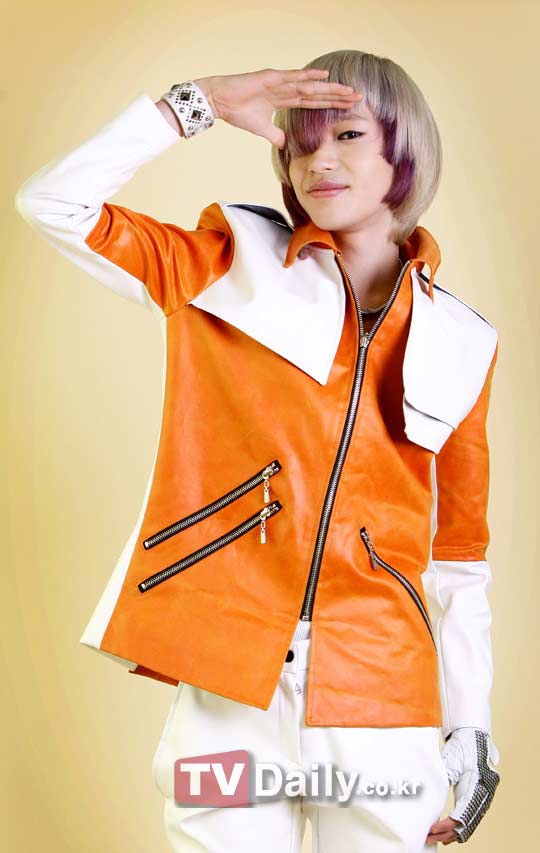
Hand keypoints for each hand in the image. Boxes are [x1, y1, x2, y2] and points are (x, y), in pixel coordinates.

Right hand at [193, 68, 361, 147]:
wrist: (220, 101)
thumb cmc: (238, 112)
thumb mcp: (261, 129)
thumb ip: (276, 135)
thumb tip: (286, 145)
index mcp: (285, 99)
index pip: (314, 102)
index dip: (331, 104)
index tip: (348, 106)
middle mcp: (286, 88)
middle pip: (317, 93)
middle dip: (337, 95)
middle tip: (358, 96)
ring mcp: (280, 82)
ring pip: (310, 85)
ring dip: (330, 88)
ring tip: (348, 89)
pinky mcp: (270, 78)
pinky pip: (293, 78)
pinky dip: (308, 77)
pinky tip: (323, 76)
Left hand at [425, 728, 499, 844]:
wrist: (474, 734)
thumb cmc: (463, 745)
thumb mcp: (450, 760)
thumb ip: (444, 777)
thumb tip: (431, 796)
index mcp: (478, 785)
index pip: (462, 814)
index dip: (446, 825)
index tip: (431, 830)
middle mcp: (484, 793)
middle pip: (466, 823)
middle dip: (447, 833)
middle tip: (428, 838)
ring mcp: (485, 796)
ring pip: (470, 823)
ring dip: (453, 832)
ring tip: (434, 838)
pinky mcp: (481, 795)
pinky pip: (472, 817)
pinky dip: (460, 827)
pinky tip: (449, 834)